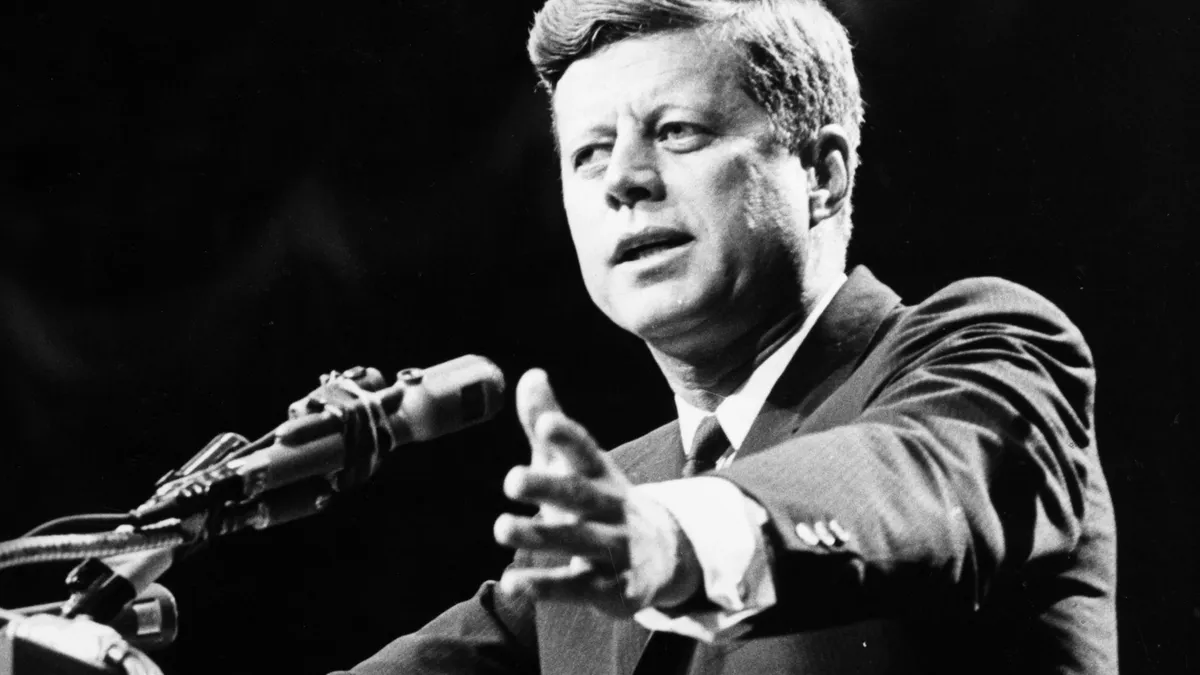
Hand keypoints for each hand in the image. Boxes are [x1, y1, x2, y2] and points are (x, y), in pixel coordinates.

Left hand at [493, 369, 700, 616]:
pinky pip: (576, 587)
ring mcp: (615, 548)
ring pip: (577, 540)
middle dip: (549, 487)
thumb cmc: (603, 500)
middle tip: (511, 478)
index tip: (545, 423)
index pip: (586, 453)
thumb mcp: (581, 464)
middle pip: (580, 496)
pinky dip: (545, 587)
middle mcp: (611, 508)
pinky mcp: (613, 589)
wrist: (667, 556)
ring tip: (500, 527)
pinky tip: (510, 582)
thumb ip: (550, 422)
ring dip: (540, 535)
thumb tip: (530, 374)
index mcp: (602, 475)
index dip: (567, 438)